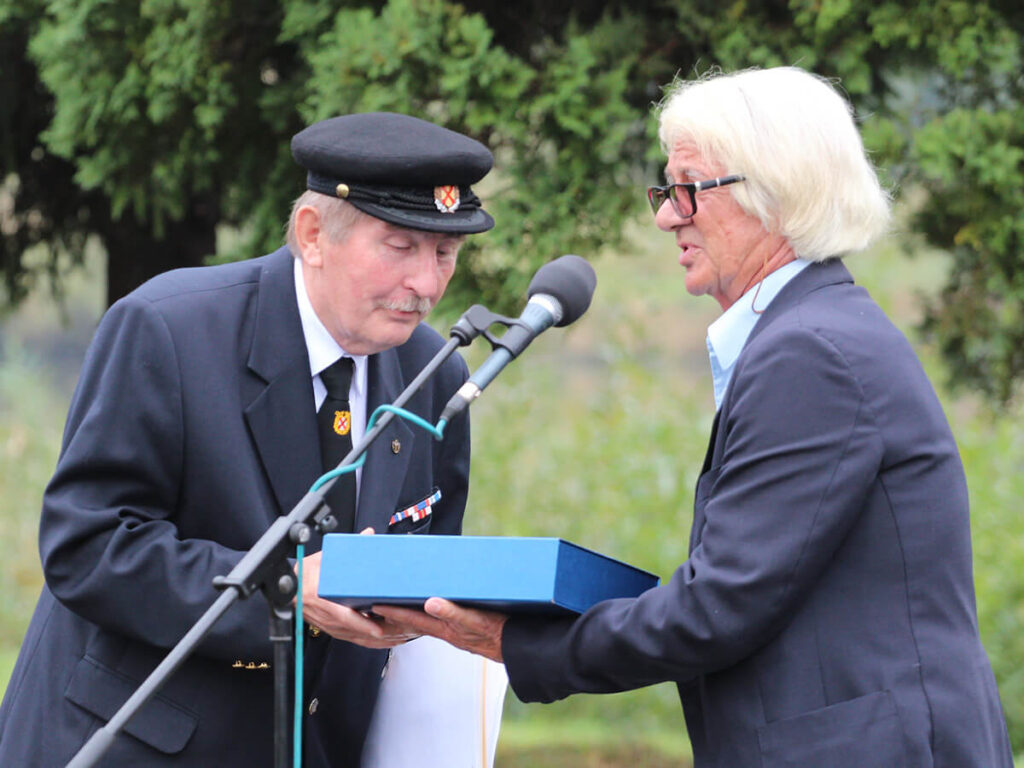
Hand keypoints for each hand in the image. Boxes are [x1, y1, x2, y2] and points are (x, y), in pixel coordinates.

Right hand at [296, 529, 418, 647]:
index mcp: (321, 598)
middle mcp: (326, 617)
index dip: (361, 624)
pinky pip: (355, 640)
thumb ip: (348, 547)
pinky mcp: (334, 630)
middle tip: (401, 630)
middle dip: (380, 633)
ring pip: (358, 638)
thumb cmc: (305, 574)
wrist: (290, 589)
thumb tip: (367, 535)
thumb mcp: (324, 557)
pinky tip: (386, 640)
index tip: (378, 627)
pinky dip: (371, 642)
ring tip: (401, 636)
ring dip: (379, 640)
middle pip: (356, 631)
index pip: (343, 616)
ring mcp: (330, 626)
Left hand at [372, 598, 506, 662]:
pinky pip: (444, 622)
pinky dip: (434, 615)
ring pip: (428, 623)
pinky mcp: (469, 630)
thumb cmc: (500, 635)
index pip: (413, 619)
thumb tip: (430, 603)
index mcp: (446, 629)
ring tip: (398, 606)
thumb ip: (454, 613)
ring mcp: (458, 633)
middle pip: (416, 622)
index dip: (393, 612)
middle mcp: (449, 631)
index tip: (374, 604)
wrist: (521, 648)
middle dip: (397, 614)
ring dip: (412, 615)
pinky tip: (434, 610)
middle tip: (377, 604)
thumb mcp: (476, 621)